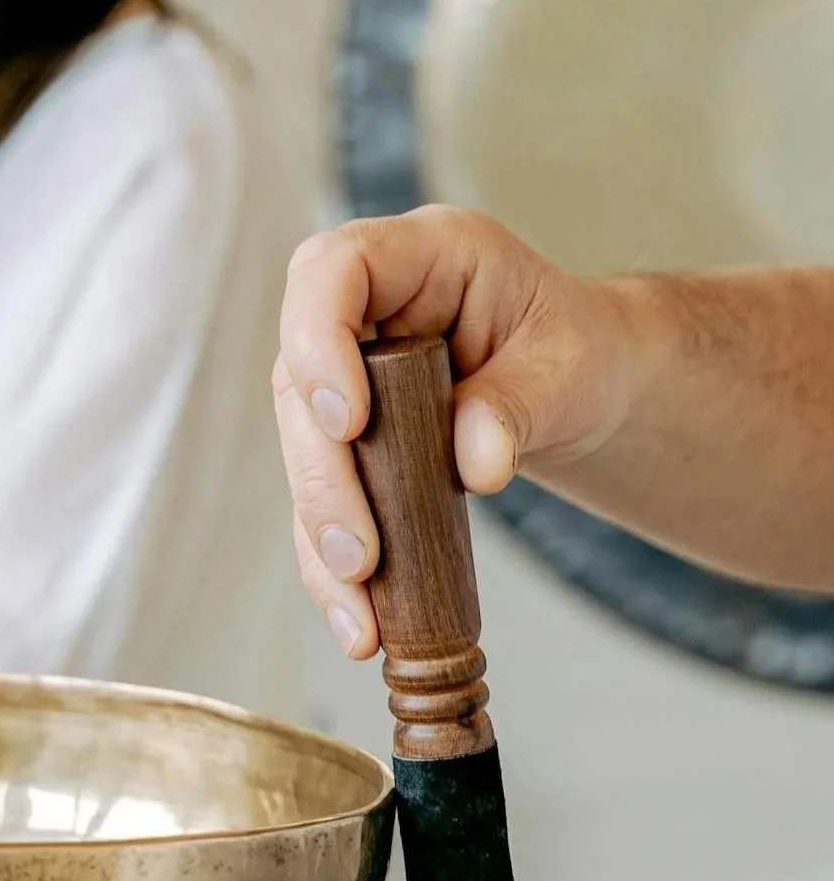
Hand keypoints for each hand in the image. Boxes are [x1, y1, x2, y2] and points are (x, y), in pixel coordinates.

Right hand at [273, 205, 659, 656]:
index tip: (348, 420)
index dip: (318, 340)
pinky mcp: (343, 447)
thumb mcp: (574, 367)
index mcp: (420, 256)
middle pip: (299, 386)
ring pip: (301, 458)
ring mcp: (343, 381)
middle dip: (325, 479)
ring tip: (361, 612)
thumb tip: (475, 464)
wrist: (580, 389)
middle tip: (360, 554)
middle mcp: (365, 315)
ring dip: (323, 540)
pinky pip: (322, 508)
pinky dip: (336, 572)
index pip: (331, 271)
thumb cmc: (580, 354)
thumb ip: (523, 404)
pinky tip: (358, 623)